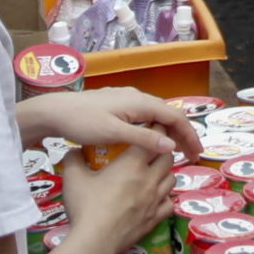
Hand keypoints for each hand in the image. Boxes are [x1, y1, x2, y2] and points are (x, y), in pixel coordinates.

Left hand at [17, 86, 203, 161]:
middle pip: (169, 114)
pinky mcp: (118, 105)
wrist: (55, 111)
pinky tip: (152, 141)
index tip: (197, 154)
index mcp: (140, 102)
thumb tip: (171, 146)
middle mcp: (138, 97)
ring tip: (176, 151)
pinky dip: (156, 129)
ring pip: (157, 115)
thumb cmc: (83, 122)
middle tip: (191, 156)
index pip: (174, 117)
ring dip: (170, 132)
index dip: (189, 135)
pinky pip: (146, 116)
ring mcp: (127, 99)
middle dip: (183, 134)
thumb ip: (143, 138)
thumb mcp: (113, 133)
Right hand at [53, 143, 172, 253]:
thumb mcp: (73, 178)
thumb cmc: (86, 206)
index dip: (157, 131)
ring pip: (172, 179)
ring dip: (166, 173)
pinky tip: (157, 198)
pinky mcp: (155, 219)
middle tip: (154, 149)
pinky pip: (169, 203)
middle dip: (163, 150)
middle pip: (168, 157)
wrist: (94, 241)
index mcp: (132, 164)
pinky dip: (166, 198)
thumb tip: (74, 150)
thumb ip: (74, 159)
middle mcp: (149, 179)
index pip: (154, 139)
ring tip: (155, 172)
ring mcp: (154, 200)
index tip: (154, 128)